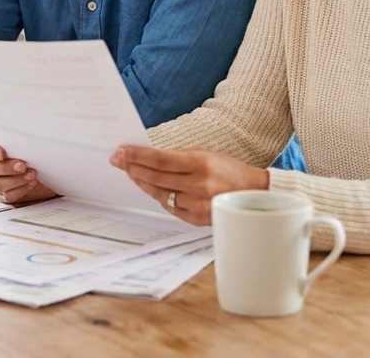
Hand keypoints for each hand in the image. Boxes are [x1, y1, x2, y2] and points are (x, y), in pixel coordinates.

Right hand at [0, 137, 56, 203]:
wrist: (56, 168)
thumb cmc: (44, 150)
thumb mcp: (36, 139)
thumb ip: (26, 133)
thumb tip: (27, 122)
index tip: (2, 153)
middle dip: (6, 167)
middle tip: (23, 165)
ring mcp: (3, 179)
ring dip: (15, 180)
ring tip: (32, 174)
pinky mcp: (11, 193)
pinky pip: (9, 195)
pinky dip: (21, 190)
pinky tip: (32, 183)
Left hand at [109, 145, 269, 224]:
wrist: (253, 194)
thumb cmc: (228, 170)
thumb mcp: (205, 154)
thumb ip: (178, 156)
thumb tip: (147, 156)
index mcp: (201, 164)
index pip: (160, 159)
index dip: (137, 155)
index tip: (121, 151)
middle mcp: (198, 186)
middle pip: (155, 177)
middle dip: (132, 167)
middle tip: (117, 159)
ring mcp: (197, 205)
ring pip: (159, 194)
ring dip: (141, 182)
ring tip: (129, 172)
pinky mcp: (196, 219)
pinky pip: (169, 207)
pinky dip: (159, 196)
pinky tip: (150, 187)